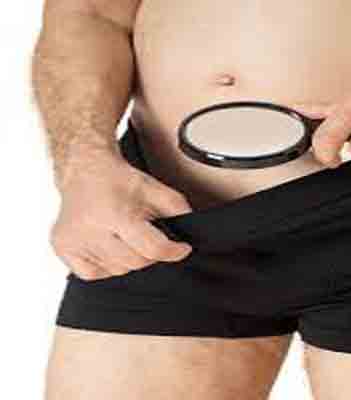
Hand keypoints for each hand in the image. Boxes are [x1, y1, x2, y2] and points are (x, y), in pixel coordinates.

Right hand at [51, 151, 192, 280]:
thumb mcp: (157, 190)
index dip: (173, 251)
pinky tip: (109, 246)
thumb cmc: (120, 181)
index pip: (152, 249)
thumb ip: (179, 210)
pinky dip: (107, 266)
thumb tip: (192, 234)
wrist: (86, 171)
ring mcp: (74, 240)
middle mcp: (91, 228)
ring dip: (129, 259)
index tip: (181, 249)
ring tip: (126, 236)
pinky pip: (92, 274)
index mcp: (116, 212)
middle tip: (148, 236)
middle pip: (135, 262)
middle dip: (150, 254)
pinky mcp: (62, 247)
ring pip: (116, 270)